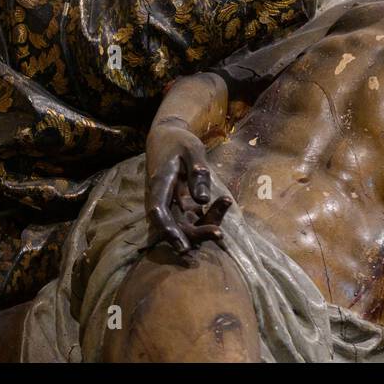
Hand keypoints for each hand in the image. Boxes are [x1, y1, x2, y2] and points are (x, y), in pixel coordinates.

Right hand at [145, 121, 232, 254]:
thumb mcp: (191, 149)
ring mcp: (168, 203)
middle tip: (218, 234)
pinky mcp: (177, 205)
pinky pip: (190, 218)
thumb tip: (203, 200)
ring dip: (202, 226)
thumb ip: (198, 173)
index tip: (184, 246)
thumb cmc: (178, 142)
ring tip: (224, 212)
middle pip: (172, 225)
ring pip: (182, 224)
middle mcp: (160, 198)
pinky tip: (224, 203)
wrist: (165, 138)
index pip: (158, 212)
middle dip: (193, 235)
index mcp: (159, 183)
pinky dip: (206, 216)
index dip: (169, 231)